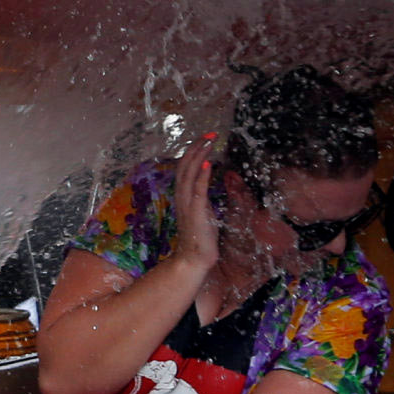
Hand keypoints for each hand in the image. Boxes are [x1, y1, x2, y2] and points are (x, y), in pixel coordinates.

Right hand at [160, 137, 220, 279]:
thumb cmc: (199, 238)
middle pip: (186, 165)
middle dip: (198, 147)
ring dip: (200, 154)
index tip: (206, 139)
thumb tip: (207, 183)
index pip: (185, 167)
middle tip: (210, 133)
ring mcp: (188, 203)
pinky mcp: (196, 211)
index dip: (194, 151)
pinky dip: (202, 174)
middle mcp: (182, 196)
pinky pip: (198, 189)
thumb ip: (202, 196)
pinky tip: (208, 162)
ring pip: (190, 172)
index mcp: (183, 195)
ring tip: (210, 141)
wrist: (193, 259)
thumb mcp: (202, 211)